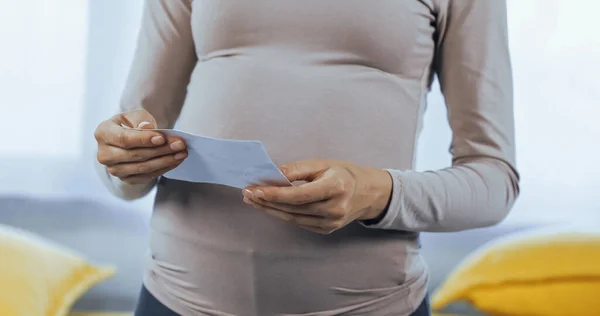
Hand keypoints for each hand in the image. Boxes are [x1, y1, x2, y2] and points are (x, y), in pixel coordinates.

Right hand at [94, 109, 187, 184]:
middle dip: (160, 150)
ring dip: (165, 161)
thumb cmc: (131, 124)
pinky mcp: (125, 179)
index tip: (162, 138)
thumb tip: (147, 128)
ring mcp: (114, 169)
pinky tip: (175, 161)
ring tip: (181, 153)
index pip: (123, 139)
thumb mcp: (135, 116)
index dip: (143, 139)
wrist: (128, 138)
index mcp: (103, 133)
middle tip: (179, 144)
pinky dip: (163, 169)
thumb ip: (141, 120)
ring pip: (142, 168)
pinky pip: (147, 176)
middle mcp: (104, 154)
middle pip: (135, 155)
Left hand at [242, 159, 392, 233]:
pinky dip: (282, 214)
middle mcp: (334, 208)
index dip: (273, 193)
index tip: (253, 189)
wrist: (369, 194)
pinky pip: (299, 222)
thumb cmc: (344, 174)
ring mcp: (331, 223)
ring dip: (269, 209)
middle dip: (266, 201)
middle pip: (291, 208)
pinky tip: (269, 206)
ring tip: (253, 200)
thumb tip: (273, 174)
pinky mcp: (326, 230)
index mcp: (335, 188)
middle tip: (247, 193)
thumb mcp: (323, 163)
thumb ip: (297, 169)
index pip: (297, 195)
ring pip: (292, 218)